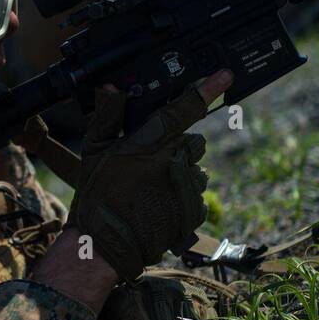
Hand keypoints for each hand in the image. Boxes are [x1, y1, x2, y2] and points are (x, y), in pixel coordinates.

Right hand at [112, 71, 231, 319]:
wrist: (105, 244)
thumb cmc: (96, 196)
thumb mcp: (93, 151)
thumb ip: (107, 116)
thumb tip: (112, 87)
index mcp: (150, 143)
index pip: (184, 109)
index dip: (207, 89)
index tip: (225, 75)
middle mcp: (173, 162)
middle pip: (195, 140)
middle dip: (180, 145)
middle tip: (154, 160)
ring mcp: (186, 188)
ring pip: (198, 168)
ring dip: (183, 172)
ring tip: (154, 187)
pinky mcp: (194, 211)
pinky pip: (198, 194)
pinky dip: (184, 197)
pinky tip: (161, 204)